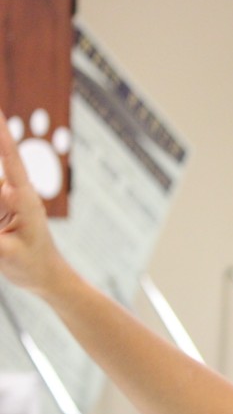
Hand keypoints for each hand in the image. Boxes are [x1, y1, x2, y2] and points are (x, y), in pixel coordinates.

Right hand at [0, 108, 67, 295]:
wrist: (46, 277)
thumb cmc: (33, 265)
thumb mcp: (5, 254)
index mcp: (23, 199)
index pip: (10, 160)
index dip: (2, 136)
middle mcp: (12, 194)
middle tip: (5, 219)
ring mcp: (2, 201)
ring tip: (6, 232)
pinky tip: (3, 231)